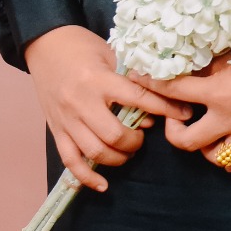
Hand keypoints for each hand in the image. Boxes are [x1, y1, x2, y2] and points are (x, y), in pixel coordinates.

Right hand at [24, 25, 191, 192]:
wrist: (46, 46)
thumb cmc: (83, 47)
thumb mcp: (111, 54)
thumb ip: (131, 79)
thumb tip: (152, 111)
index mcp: (99, 79)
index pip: (138, 98)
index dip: (165, 108)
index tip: (185, 113)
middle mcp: (81, 102)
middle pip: (114, 135)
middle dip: (135, 142)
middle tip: (143, 137)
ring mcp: (67, 119)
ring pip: (95, 152)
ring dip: (118, 157)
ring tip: (128, 150)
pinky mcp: (56, 130)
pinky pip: (70, 161)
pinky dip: (86, 177)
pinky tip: (102, 185)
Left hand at [134, 41, 230, 175]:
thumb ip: (212, 65)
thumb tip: (189, 67)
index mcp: (219, 91)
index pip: (175, 91)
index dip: (152, 85)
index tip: (140, 80)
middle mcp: (230, 118)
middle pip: (187, 142)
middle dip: (175, 134)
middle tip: (178, 122)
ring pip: (217, 158)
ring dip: (207, 149)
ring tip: (208, 136)